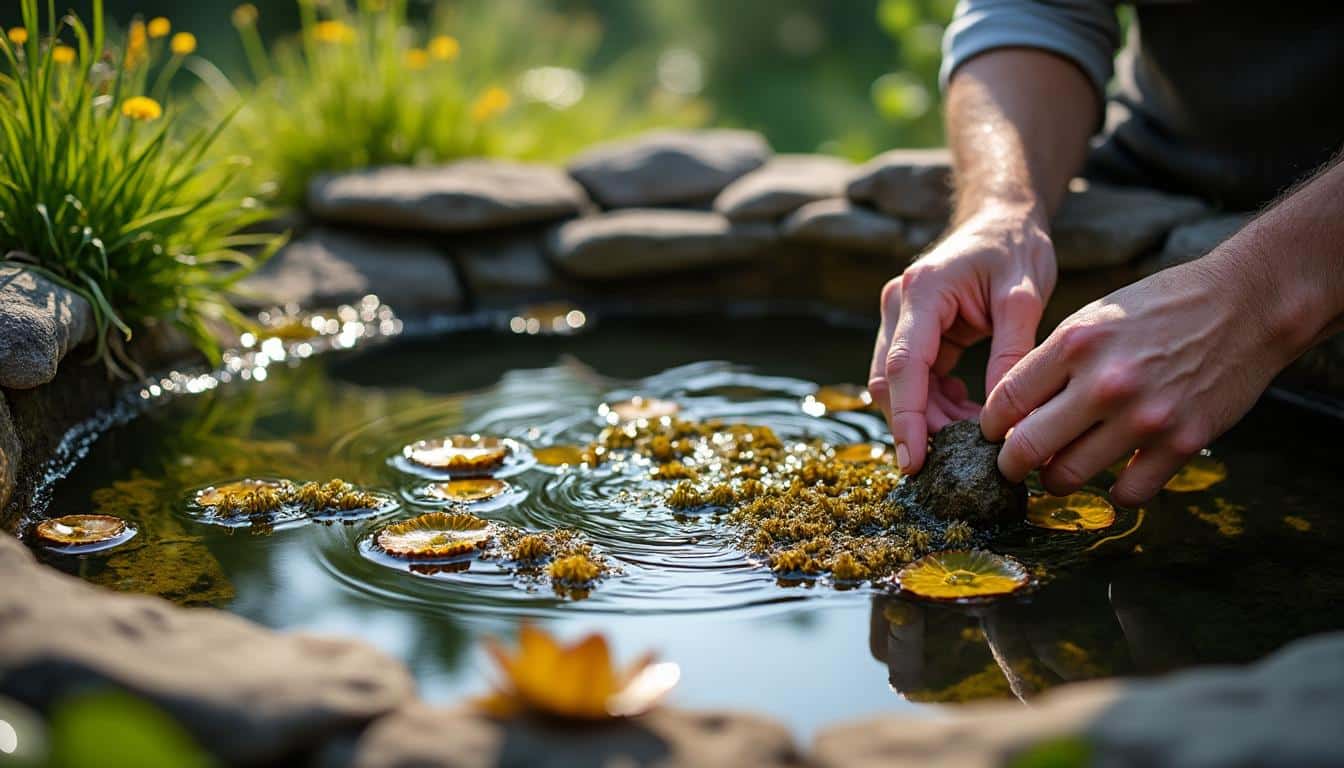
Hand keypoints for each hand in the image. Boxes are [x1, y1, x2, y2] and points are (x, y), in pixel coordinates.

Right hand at [868, 206, 1056, 472]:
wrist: (1002, 218)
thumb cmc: (1015, 247)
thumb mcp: (1024, 296)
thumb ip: (1011, 352)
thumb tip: (1000, 414)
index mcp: (922, 292)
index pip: (903, 367)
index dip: (907, 419)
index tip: (913, 462)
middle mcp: (899, 305)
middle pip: (889, 382)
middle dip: (918, 426)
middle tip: (959, 460)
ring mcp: (900, 318)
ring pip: (897, 385)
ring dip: (929, 417)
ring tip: (975, 437)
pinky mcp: (911, 331)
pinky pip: (914, 379)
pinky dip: (937, 403)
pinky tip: (970, 413)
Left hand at [981, 252, 1294, 505]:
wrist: (1244, 306)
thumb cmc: (1160, 308)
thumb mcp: (1093, 319)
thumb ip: (1053, 363)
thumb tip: (1013, 412)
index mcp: (1074, 344)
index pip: (1004, 402)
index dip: (990, 426)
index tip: (993, 433)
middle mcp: (1103, 384)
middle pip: (1025, 448)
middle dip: (1010, 464)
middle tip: (1013, 465)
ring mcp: (1143, 418)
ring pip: (1067, 478)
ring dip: (1056, 480)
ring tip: (1060, 470)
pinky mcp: (1180, 443)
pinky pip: (1127, 493)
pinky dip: (1114, 491)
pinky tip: (1115, 473)